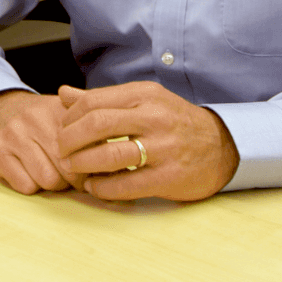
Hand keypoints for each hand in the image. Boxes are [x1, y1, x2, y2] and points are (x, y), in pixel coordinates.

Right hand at [0, 90, 86, 194]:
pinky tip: (28, 171)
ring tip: (49, 171)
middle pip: (69, 168)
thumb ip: (95, 131)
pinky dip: (31, 185)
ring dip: (52, 184)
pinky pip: (26, 186)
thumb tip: (127, 159)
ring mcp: (13, 133)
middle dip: (73, 179)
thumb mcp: (66, 115)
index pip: (87, 148)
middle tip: (69, 175)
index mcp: (57, 109)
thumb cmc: (42, 121)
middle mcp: (34, 117)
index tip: (91, 170)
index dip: (93, 166)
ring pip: (48, 180)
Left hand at [56, 82, 239, 201]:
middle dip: (70, 139)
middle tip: (60, 150)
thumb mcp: (142, 100)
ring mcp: (162, 148)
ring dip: (83, 164)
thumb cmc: (173, 121)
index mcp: (143, 94)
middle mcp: (153, 117)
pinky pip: (128, 185)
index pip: (94, 101)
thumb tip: (63, 94)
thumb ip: (102, 99)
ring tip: (72, 168)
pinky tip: (95, 187)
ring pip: (110, 154)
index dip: (70, 117)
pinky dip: (104, 188)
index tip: (62, 129)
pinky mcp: (169, 177)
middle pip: (97, 124)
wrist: (221, 146)